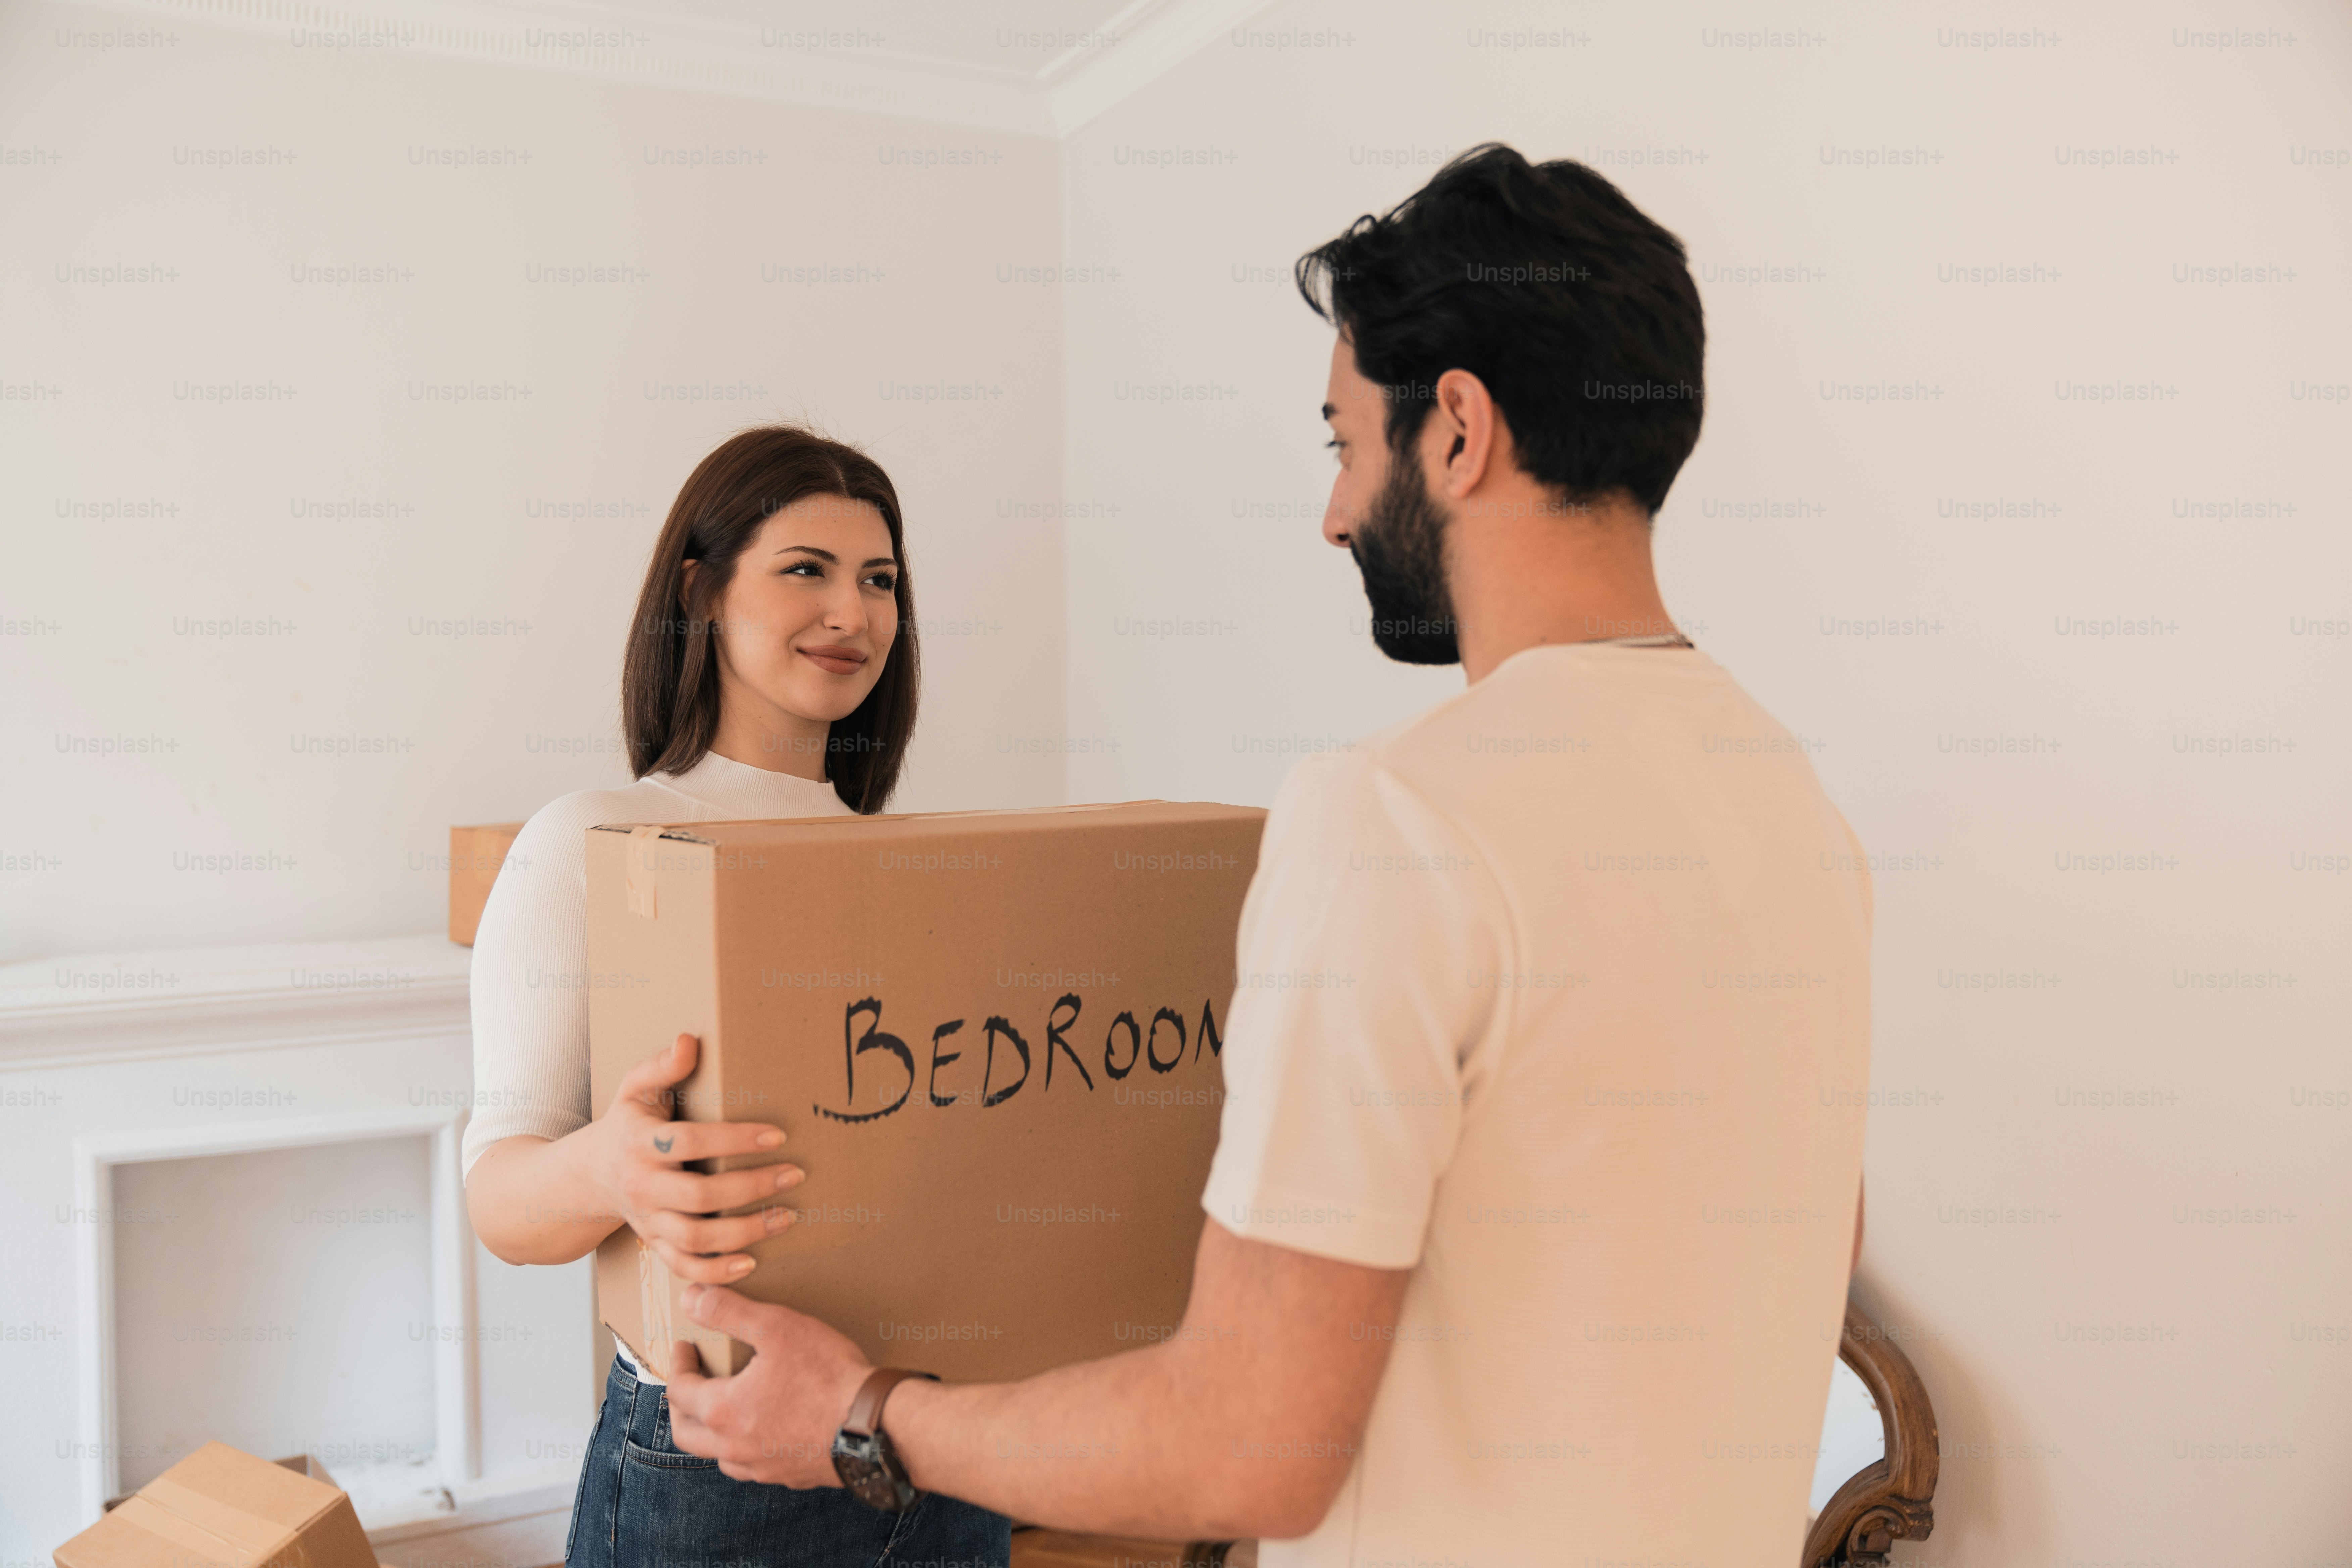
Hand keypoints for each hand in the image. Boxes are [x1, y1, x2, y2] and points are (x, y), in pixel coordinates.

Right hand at [591, 1033, 803, 1282]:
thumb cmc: (626, 1125)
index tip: (777, 1136)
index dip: (735, 1140)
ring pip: (695, 1237)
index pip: (691, 1142)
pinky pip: (683, 1267)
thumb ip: (661, 1066)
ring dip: (744, 1233)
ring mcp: (648, 1221)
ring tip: (787, 1217)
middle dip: (751, 1188)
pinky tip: (751, 1263)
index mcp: (640, 1144)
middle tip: (795, 1175)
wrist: (590, 1174)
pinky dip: (715, 1272)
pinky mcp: (654, 1244)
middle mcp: (642, 1186)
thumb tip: (689, 1041)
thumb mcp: (635, 1088)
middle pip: (699, 1196)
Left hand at [665, 1284, 874, 1485]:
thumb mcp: (777, 1328)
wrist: (874, 1425)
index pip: (679, 1390)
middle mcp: (734, 1448)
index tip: (684, 1346)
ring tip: (724, 1406)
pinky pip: (753, 1465)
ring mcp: (762, 1468)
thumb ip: (729, 1312)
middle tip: (689, 1381)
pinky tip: (764, 1429)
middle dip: (681, 1405)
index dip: (677, 1364)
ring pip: (718, 1455)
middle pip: (686, 1433)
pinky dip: (745, 1446)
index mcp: (723, 1412)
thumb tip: (690, 1297)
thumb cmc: (827, 1375)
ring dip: (710, 1431)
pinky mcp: (789, 1476)